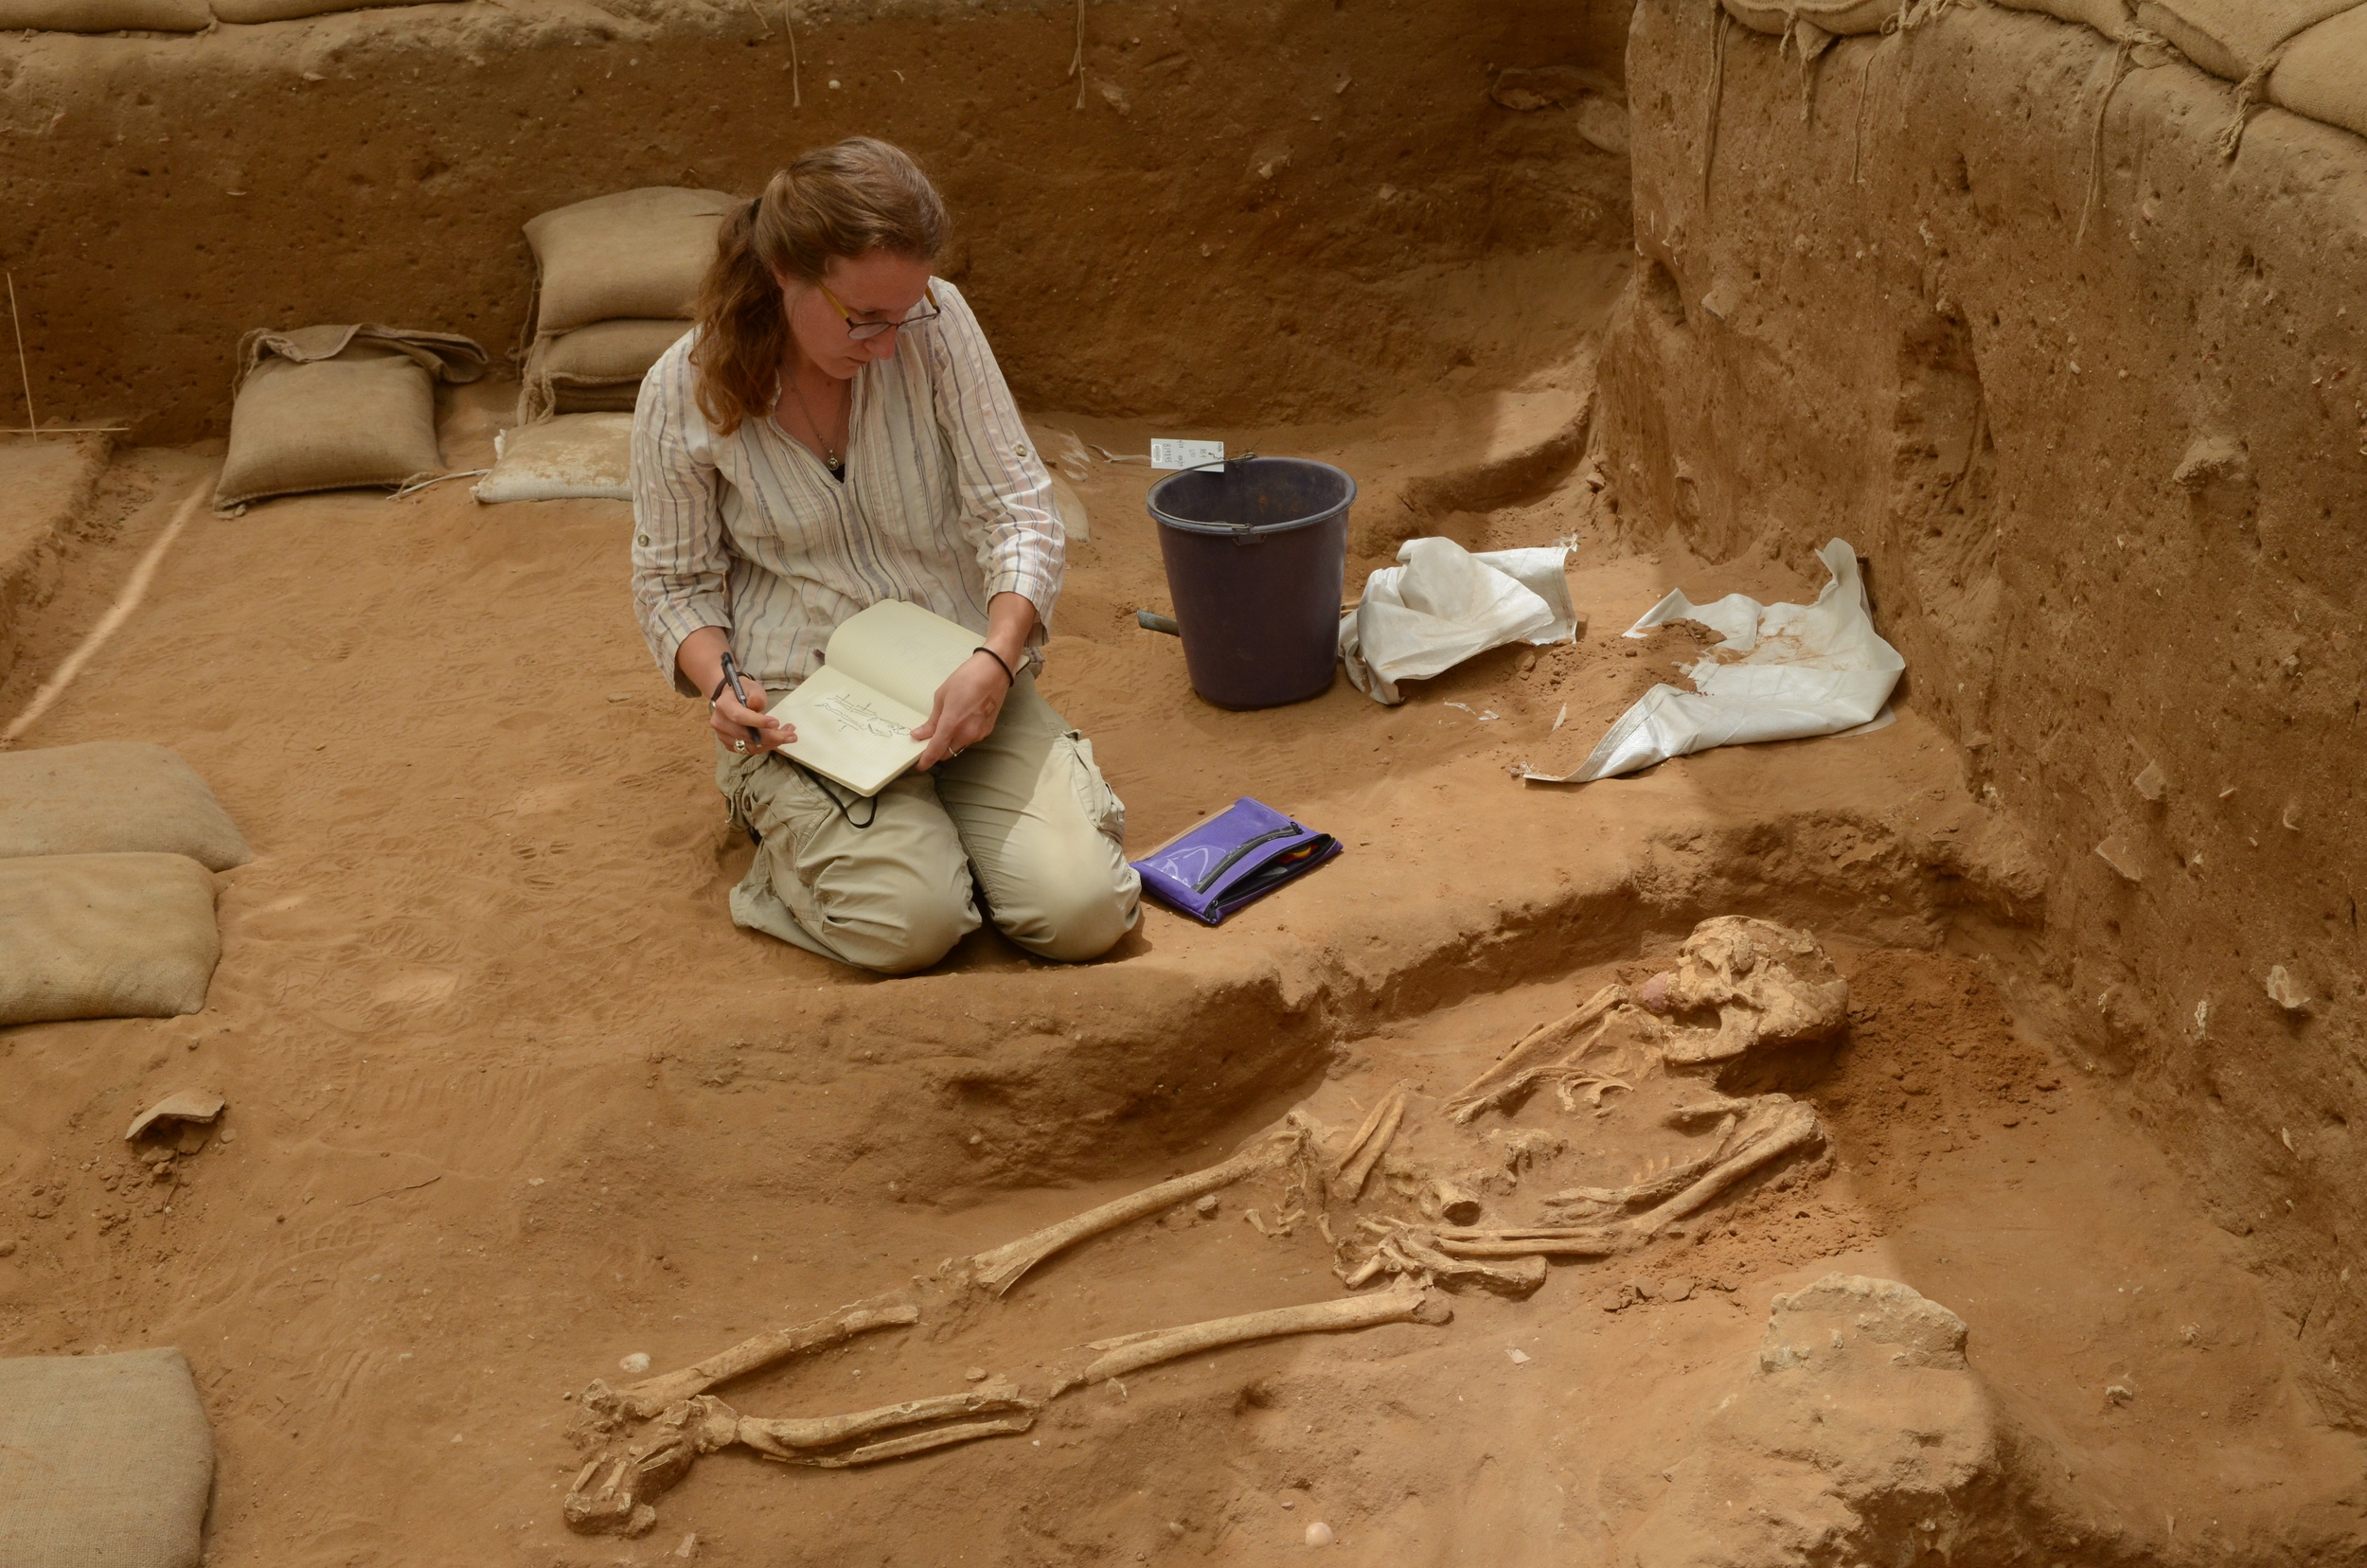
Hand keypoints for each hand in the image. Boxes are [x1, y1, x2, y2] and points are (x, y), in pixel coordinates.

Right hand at [710, 678, 794, 755]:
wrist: (730, 698)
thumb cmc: (744, 691)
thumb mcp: (752, 688)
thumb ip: (756, 696)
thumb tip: (756, 704)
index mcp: (724, 705)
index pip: (739, 717)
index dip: (758, 721)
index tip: (776, 723)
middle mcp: (720, 723)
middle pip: (746, 735)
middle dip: (772, 737)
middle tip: (792, 734)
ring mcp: (723, 736)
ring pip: (750, 746)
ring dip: (772, 743)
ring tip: (789, 734)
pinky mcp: (729, 745)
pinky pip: (750, 750)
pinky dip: (766, 746)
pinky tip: (778, 738)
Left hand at [911, 652, 1009, 769]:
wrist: (994, 671)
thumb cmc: (966, 678)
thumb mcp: (942, 696)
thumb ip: (932, 721)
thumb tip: (919, 734)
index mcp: (952, 723)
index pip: (936, 750)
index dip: (926, 760)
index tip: (919, 764)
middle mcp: (967, 733)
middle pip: (947, 753)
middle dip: (936, 751)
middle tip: (928, 740)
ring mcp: (979, 734)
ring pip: (958, 747)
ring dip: (949, 743)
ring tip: (946, 727)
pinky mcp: (987, 731)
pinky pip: (969, 740)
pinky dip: (961, 737)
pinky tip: (961, 722)